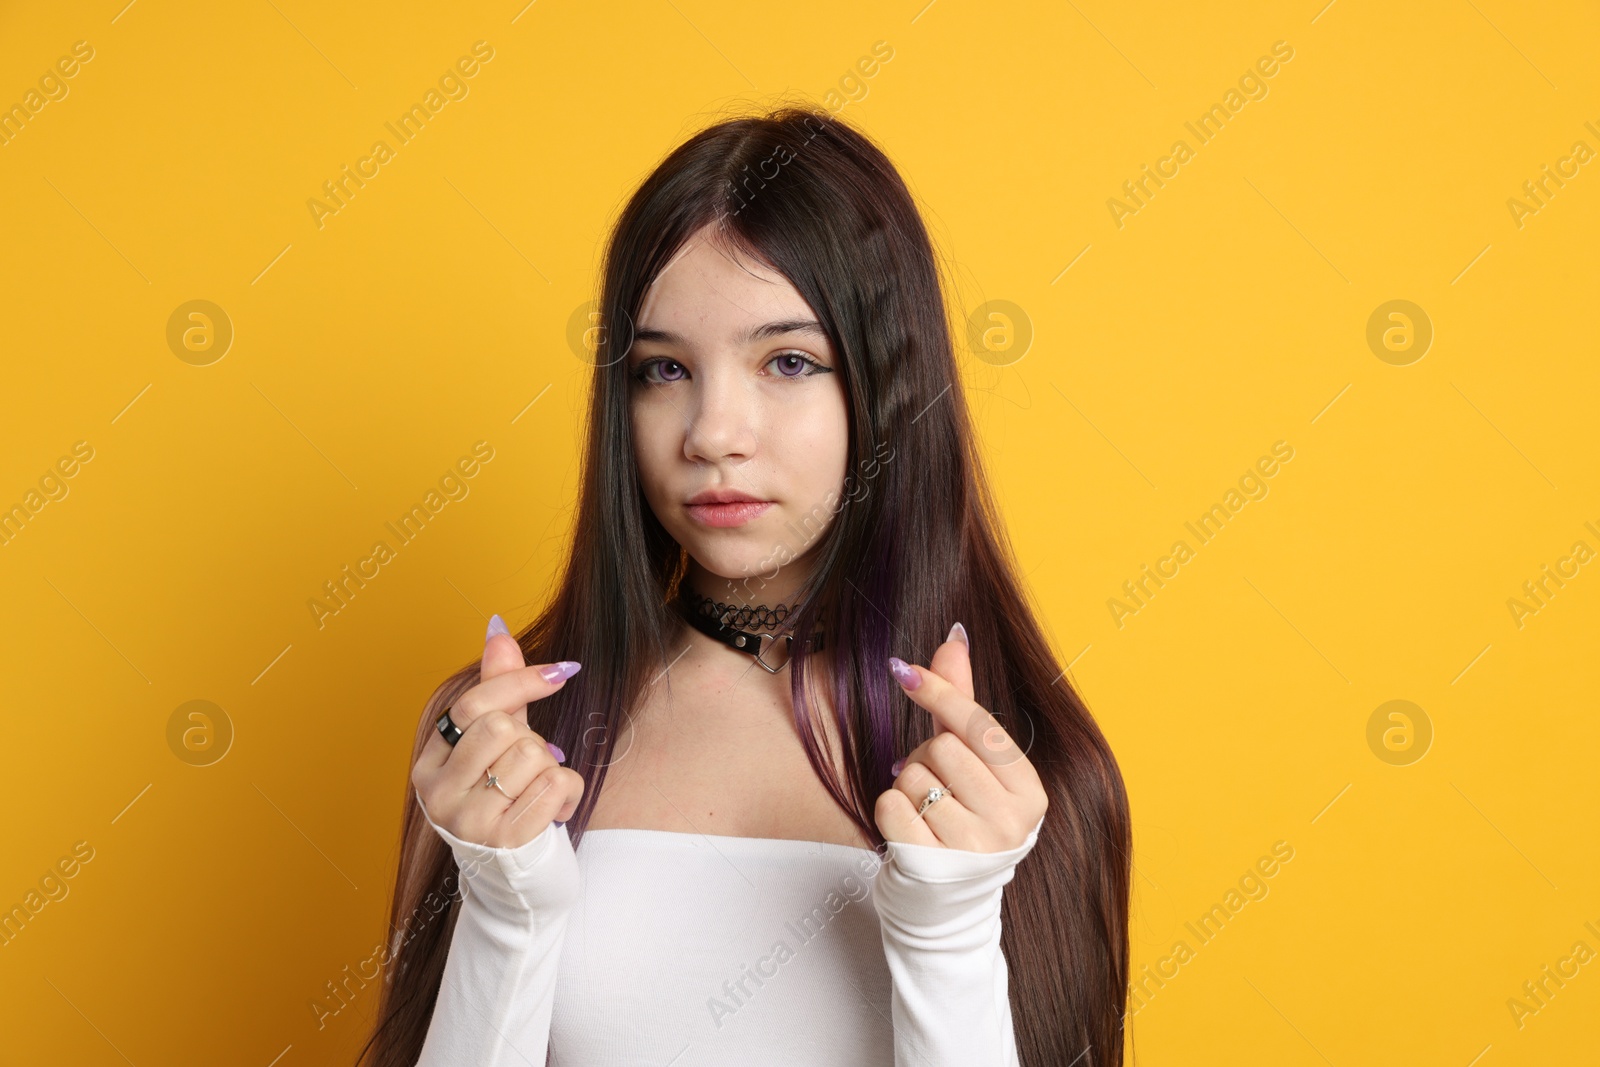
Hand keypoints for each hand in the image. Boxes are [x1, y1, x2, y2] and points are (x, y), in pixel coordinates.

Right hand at [412, 615, 585, 848]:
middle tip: (530, 770)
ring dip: (552, 770)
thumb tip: (497, 631)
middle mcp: (437, 793)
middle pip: (503, 727)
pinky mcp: (505, 842)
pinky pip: (556, 786)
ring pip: (534, 755)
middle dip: (533, 741)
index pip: (474, 703)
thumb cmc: (507, 802)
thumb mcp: (497, 744)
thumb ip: (498, 689)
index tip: (563, 672)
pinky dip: (568, 794)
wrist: (515, 882)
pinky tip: (552, 814)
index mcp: (429, 764)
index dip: (523, 680)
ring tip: (537, 794)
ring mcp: (467, 821)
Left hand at [876, 623, 1047, 851]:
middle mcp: (1011, 822)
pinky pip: (891, 805)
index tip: (903, 670)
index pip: (978, 726)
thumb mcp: (972, 762)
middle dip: (925, 758)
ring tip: (925, 812)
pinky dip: (888, 810)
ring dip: (906, 786)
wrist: (946, 902)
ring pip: (914, 775)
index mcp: (1029, 792)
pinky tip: (908, 831)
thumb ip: (961, 700)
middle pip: (943, 748)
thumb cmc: (961, 817)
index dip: (939, 693)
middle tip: (935, 785)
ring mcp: (974, 848)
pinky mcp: (932, 867)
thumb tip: (955, 634)